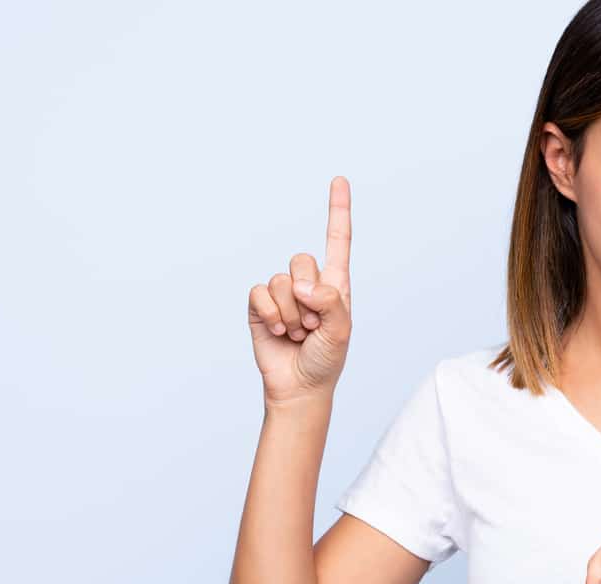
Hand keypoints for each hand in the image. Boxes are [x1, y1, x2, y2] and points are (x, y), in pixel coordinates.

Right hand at [248, 176, 354, 406]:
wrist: (299, 386)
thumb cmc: (326, 359)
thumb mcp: (341, 330)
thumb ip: (330, 301)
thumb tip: (301, 283)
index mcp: (335, 284)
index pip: (338, 240)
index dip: (338, 210)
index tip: (339, 180)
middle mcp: (308, 283)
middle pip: (302, 260)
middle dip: (308, 298)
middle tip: (313, 326)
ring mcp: (282, 294)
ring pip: (281, 281)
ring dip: (291, 313)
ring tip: (298, 334)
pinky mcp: (259, 306)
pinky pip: (260, 293)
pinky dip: (270, 314)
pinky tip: (278, 332)